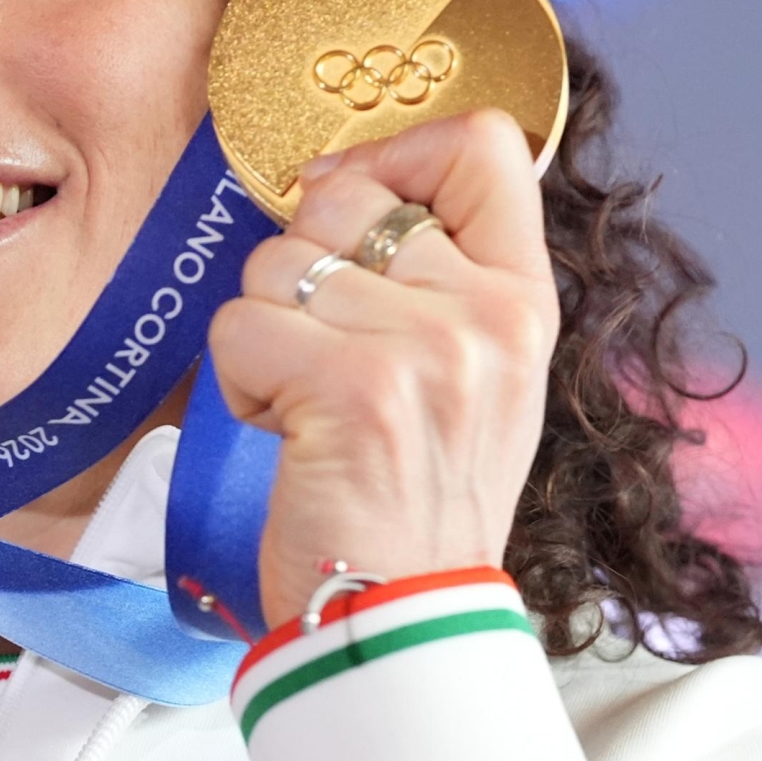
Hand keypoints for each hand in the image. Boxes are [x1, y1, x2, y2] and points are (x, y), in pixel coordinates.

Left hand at [207, 110, 558, 630]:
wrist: (406, 617)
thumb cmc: (417, 496)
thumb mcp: (473, 372)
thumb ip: (434, 272)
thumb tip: (337, 177)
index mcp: (524, 299)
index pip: (484, 143)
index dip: (396, 155)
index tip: (352, 210)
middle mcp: (487, 314)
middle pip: (344, 193)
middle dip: (303, 270)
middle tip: (331, 359)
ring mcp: (424, 349)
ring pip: (275, 261)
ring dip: (267, 335)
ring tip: (315, 407)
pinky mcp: (351, 388)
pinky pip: (238, 325)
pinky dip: (239, 382)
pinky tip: (291, 434)